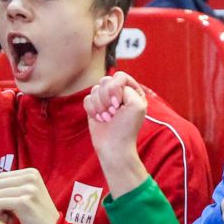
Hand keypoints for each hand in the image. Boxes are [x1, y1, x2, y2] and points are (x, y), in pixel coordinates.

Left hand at [0, 168, 60, 223]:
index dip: (2, 192)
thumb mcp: (29, 191)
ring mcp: (28, 189)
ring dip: (0, 209)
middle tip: (10, 211)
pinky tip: (12, 221)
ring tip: (12, 216)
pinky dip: (0, 215)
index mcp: (32, 173)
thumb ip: (15, 184)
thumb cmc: (37, 212)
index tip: (12, 203)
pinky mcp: (24, 202)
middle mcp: (31, 178)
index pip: (2, 177)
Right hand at [85, 72, 149, 197]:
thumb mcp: (136, 104)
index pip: (120, 76)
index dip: (116, 89)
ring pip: (95, 89)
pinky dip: (92, 110)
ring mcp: (106, 100)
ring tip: (107, 118)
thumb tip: (110, 86)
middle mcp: (120, 93)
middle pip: (105, 80)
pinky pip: (87, 99)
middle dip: (106, 98)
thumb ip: (126, 87)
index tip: (118, 105)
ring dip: (100, 106)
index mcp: (133, 92)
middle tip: (113, 113)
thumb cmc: (127, 128)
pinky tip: (100, 119)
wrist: (113, 147)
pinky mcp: (94, 107)